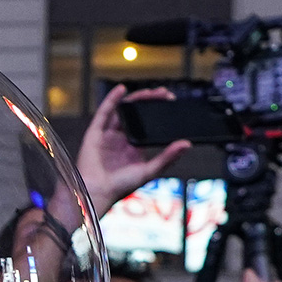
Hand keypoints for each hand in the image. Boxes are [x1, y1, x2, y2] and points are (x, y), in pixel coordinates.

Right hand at [76, 84, 191, 216]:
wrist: (97, 192)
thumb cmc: (120, 186)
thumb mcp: (149, 171)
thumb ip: (168, 157)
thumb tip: (187, 144)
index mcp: (132, 147)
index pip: (145, 124)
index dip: (156, 112)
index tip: (170, 103)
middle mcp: (119, 139)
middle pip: (134, 114)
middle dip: (149, 102)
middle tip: (164, 94)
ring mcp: (106, 135)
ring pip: (121, 111)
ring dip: (135, 99)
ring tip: (150, 92)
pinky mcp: (94, 133)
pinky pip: (103, 113)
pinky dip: (112, 100)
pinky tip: (122, 89)